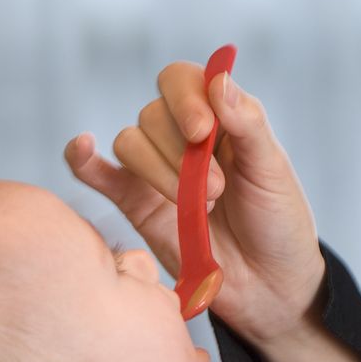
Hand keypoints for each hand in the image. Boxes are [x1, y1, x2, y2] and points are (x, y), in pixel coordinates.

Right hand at [65, 62, 326, 347]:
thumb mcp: (272, 169)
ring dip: (158, 170)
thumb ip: (247, 122)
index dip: (185, 98)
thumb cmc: (278, 221)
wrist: (269, 286)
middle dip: (181, 151)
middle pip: (153, 114)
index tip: (203, 131)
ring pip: (130, 143)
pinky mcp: (138, 205)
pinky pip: (101, 174)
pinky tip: (81, 148)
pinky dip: (85, 160)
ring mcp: (158, 171)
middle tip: (217, 190)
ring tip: (201, 205)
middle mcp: (185, 137)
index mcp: (222, 118)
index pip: (183, 81)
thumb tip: (219, 76)